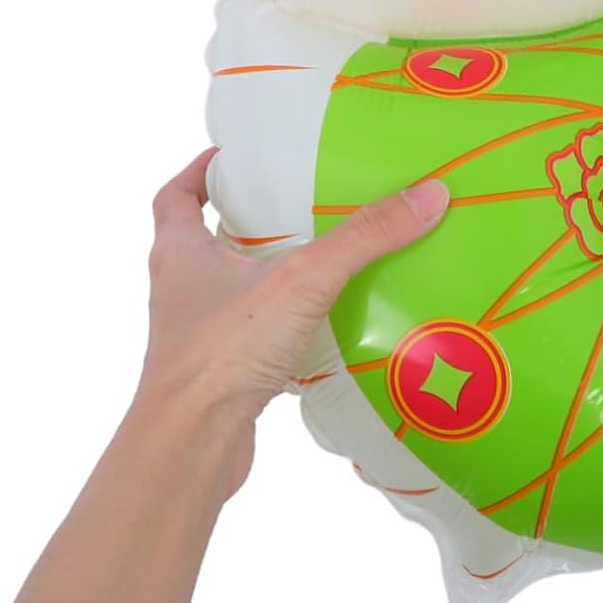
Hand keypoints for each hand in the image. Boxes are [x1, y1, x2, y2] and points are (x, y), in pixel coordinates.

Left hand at [133, 149, 448, 496]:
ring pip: (228, 292)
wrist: (191, 444)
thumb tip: (428, 194)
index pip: (175, 196)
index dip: (197, 173)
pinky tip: (320, 328)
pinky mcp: (219, 376)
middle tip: (292, 204)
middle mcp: (180, 290)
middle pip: (204, 241)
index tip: (230, 158)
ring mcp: (196, 336)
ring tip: (317, 261)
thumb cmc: (222, 352)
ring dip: (263, 276)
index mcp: (180, 252)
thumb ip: (363, 238)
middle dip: (243, 221)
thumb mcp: (302, 280)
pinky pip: (250, 338)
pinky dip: (279, 327)